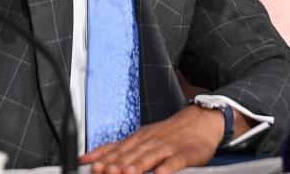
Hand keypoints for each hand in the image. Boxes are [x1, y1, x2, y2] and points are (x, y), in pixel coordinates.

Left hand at [79, 106, 228, 173]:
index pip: (118, 149)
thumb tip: (89, 159)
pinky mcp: (185, 154)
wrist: (200, 121)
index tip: (92, 166)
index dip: (105, 158)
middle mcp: (151, 141)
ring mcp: (168, 147)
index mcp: (139, 138)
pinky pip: (175, 162)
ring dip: (137, 166)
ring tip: (127, 173)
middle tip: (104, 171)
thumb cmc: (168, 133)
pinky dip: (166, 168)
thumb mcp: (142, 137)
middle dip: (116, 163)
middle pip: (131, 154)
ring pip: (150, 157)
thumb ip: (118, 148)